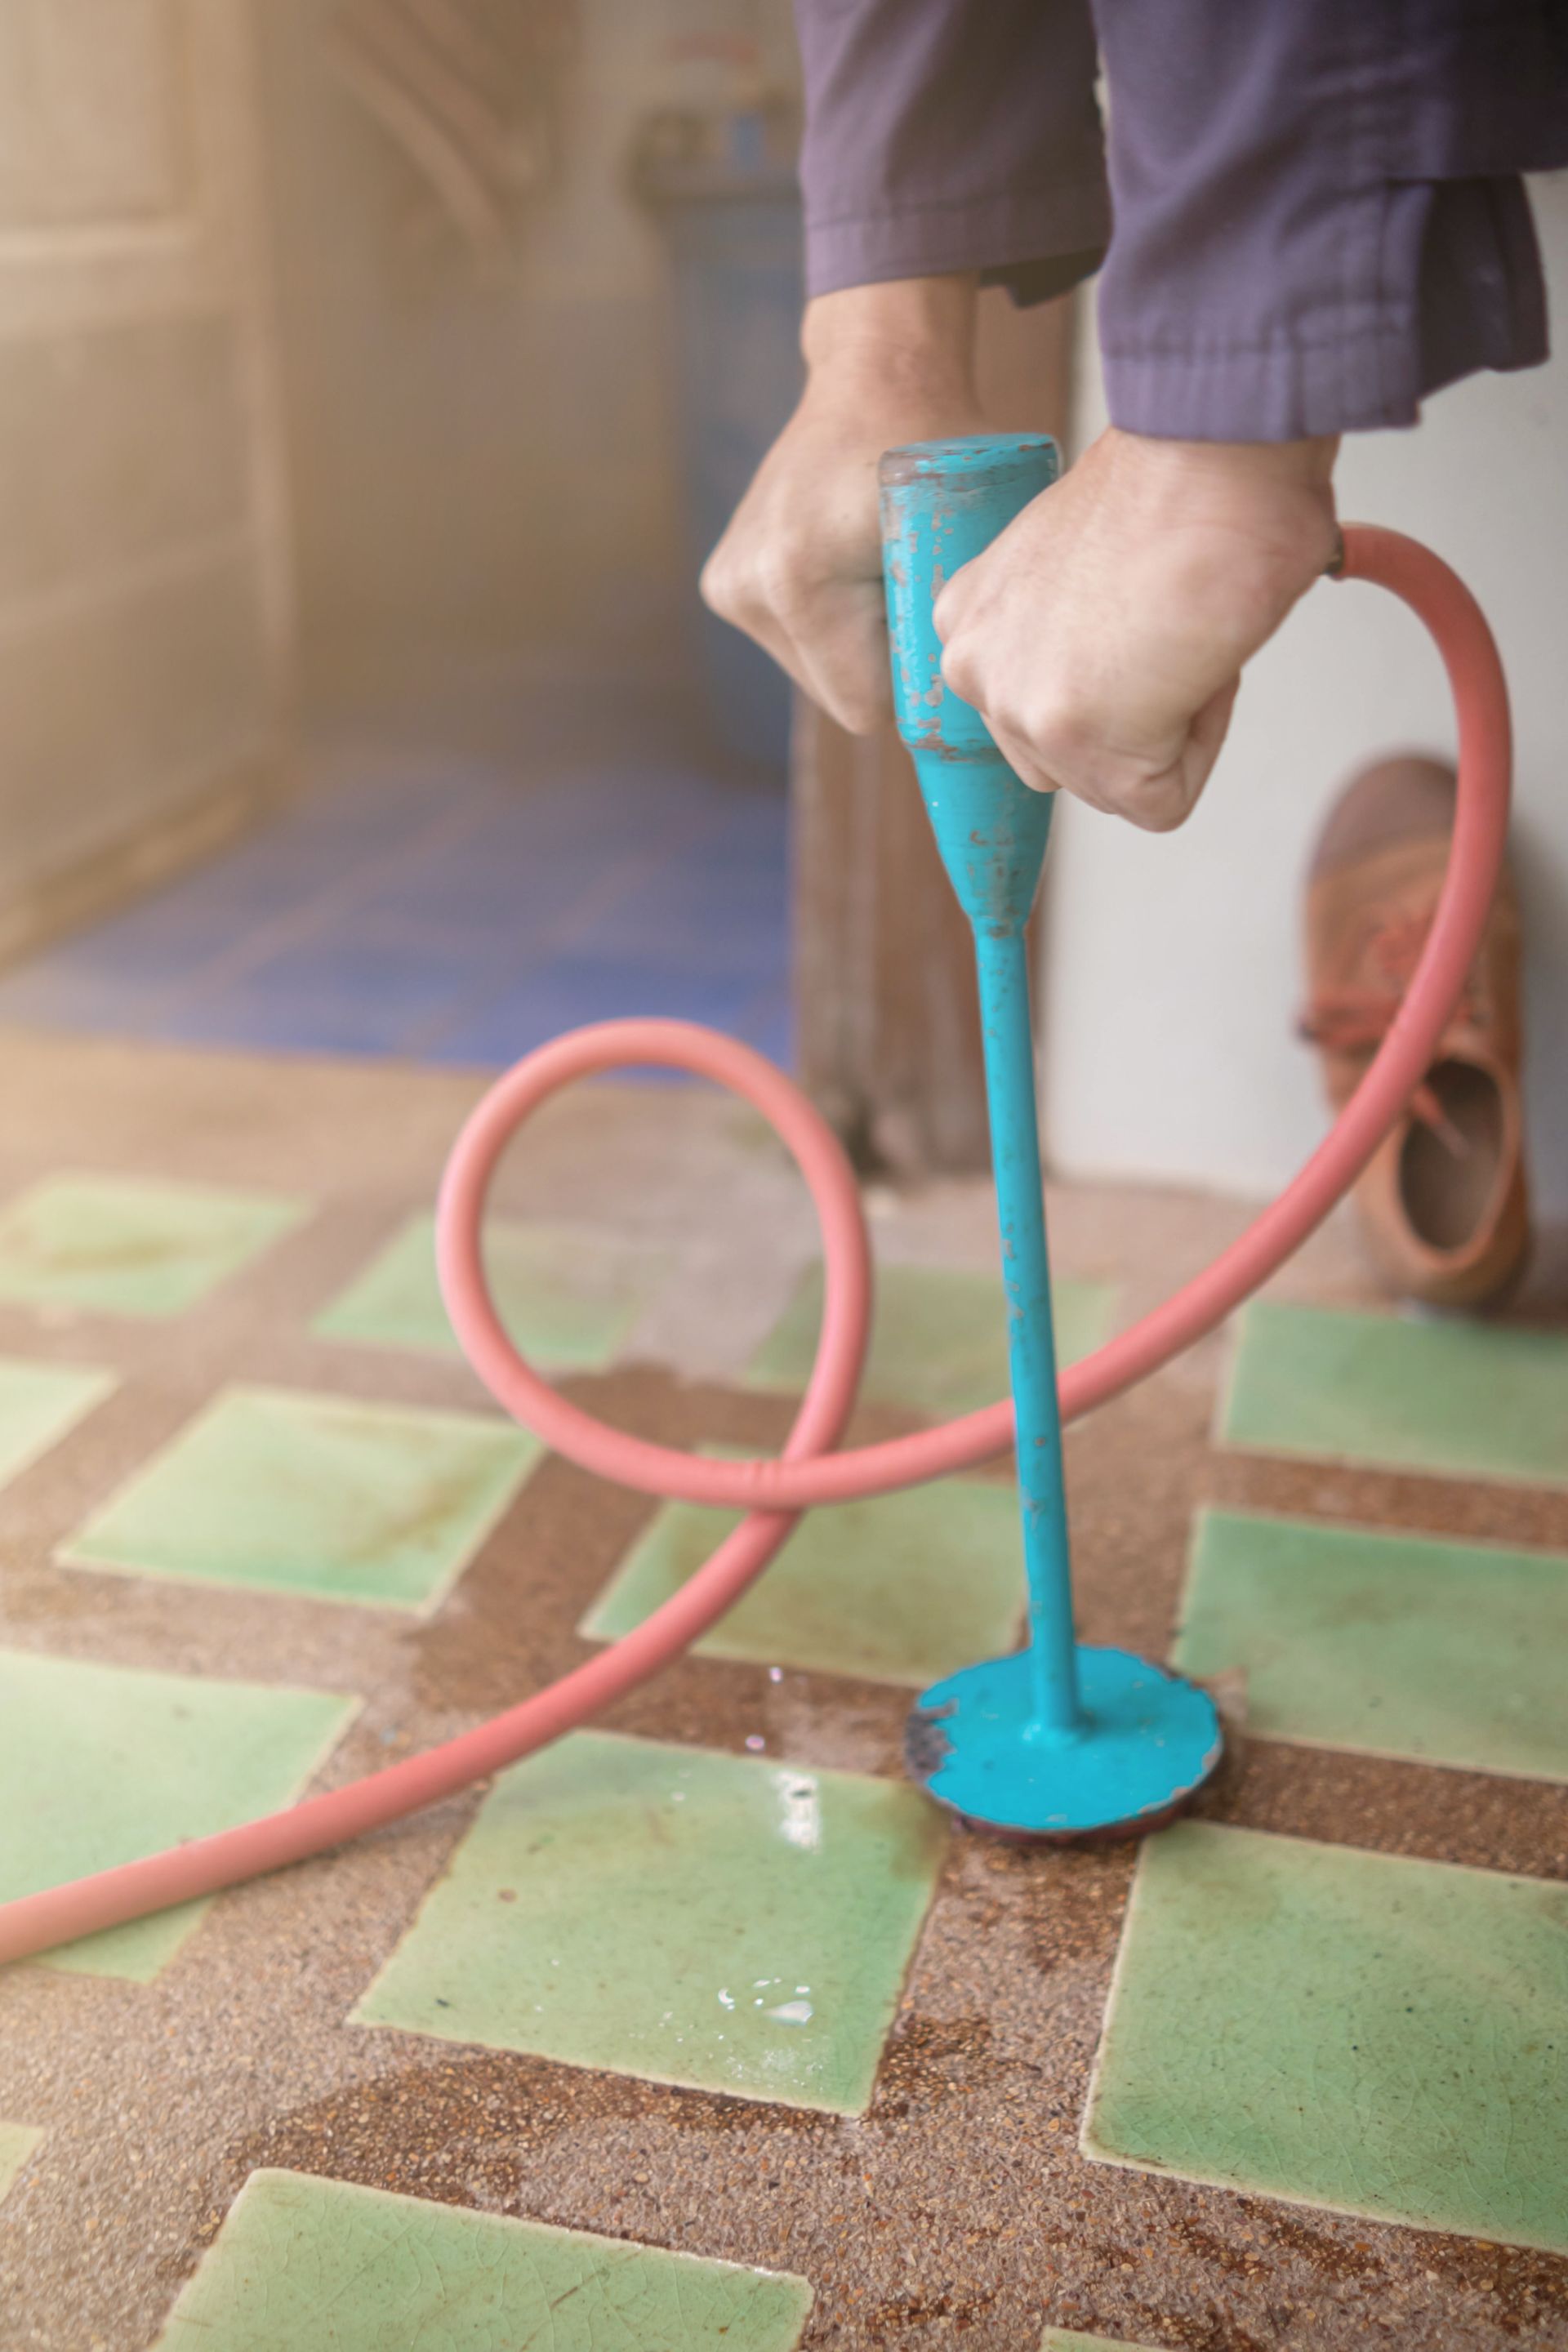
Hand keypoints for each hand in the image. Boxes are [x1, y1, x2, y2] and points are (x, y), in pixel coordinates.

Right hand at [701, 277, 985, 733]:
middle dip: (883, 659)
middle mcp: (744, 589)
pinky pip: (798, 644)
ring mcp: (728, 586)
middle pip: (839, 695)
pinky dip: (833, 621)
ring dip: (859, 640)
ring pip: (819, 673)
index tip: (934, 617)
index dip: (912, 676)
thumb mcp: (971, 538)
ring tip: (876, 564)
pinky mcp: (724, 583)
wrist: (874, 377)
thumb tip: (981, 733)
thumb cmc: (937, 448)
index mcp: (795, 583)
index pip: (865, 707)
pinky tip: (846, 562)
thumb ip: (960, 632)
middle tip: (908, 581)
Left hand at [934, 426, 1340, 830]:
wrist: (1211, 446)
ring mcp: (1020, 709)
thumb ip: (1067, 634)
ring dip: (1168, 727)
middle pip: (1067, 760)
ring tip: (1179, 635)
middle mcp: (975, 669)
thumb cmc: (1178, 484)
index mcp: (969, 623)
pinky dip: (1202, 745)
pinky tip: (1195, 661)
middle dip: (1134, 717)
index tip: (1143, 607)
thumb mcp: (1080, 570)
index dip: (1119, 674)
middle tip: (1168, 626)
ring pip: (1114, 785)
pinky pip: (1160, 802)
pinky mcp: (1082, 742)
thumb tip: (1116, 669)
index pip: (1040, 712)